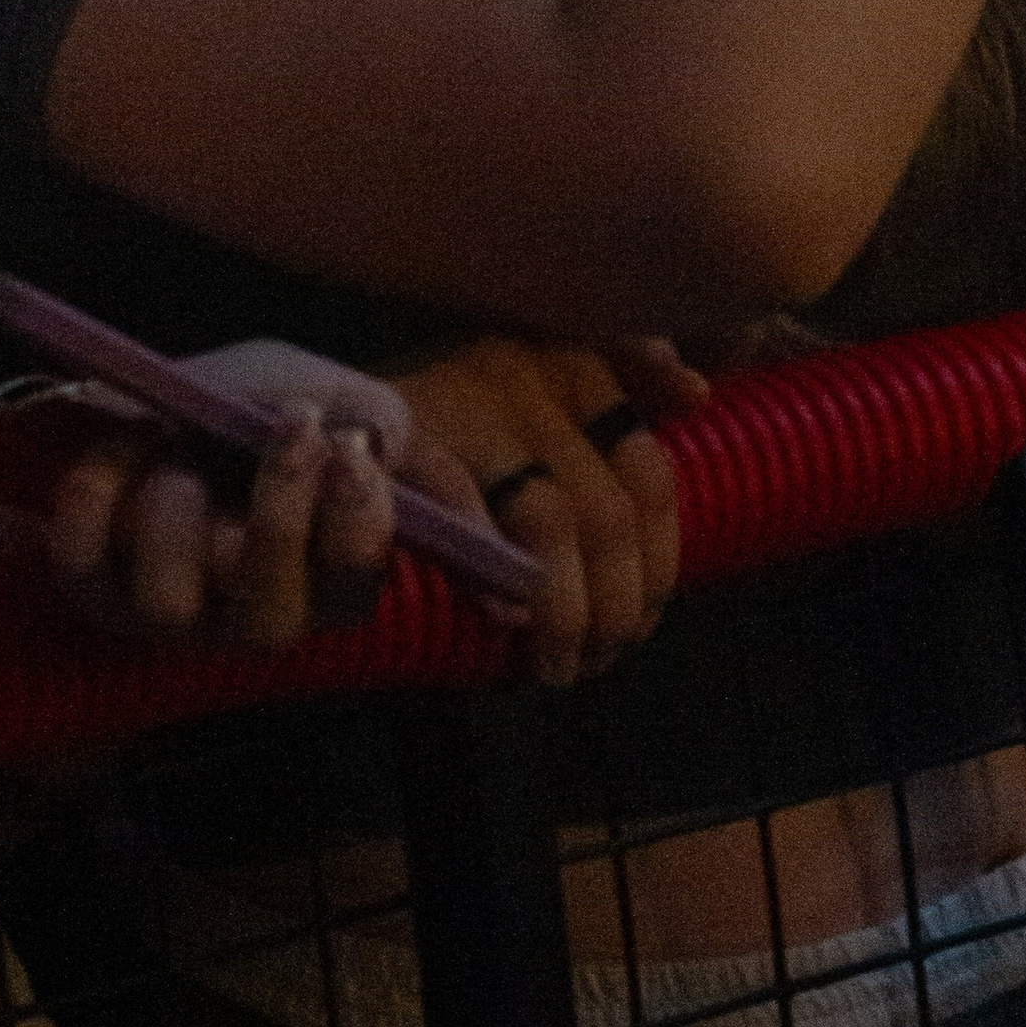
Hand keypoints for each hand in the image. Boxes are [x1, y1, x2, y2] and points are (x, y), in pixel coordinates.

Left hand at [0, 342, 417, 648]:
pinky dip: (92, 501)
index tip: (354, 448)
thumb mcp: (350, 400)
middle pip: (268, 621)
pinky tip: (125, 443)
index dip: (356, 526)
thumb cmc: (295, 412)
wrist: (204, 404)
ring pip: (169, 608)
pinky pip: (78, 562)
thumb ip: (385, 424)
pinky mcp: (97, 580)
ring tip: (185, 456)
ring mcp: (170, 608)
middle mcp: (251, 614)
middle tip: (292, 429)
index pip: (354, 588)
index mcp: (328, 582)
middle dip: (280, 523)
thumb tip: (385, 443)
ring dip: (178, 527)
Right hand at [390, 332, 697, 682]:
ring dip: (562, 612)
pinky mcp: (406, 438)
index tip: (642, 621)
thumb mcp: (542, 403)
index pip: (650, 475)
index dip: (657, 565)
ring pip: (552, 521)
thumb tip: (698, 393)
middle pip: (605, 511)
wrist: (326, 424)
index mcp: (570, 362)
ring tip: (556, 664)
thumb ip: (624, 385)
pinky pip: (468, 517)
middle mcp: (526, 370)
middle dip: (612, 607)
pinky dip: (494, 576)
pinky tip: (501, 622)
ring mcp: (465, 399)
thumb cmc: (456, 427)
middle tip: (596, 660)